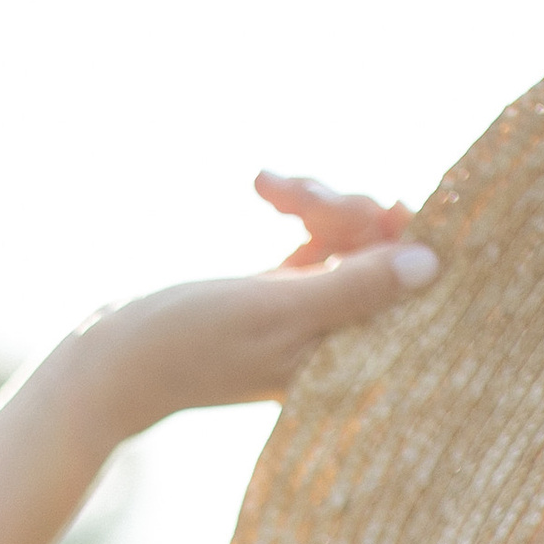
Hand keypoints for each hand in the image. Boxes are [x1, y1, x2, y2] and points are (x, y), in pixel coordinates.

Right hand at [74, 168, 437, 444]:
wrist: (112, 361)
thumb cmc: (188, 344)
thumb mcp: (276, 310)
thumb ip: (355, 288)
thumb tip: (431, 265)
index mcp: (351, 358)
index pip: (408, 284)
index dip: (395, 235)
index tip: (374, 205)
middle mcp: (340, 338)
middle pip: (381, 251)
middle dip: (341, 208)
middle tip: (285, 190)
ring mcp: (314, 314)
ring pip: (349, 235)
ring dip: (313, 198)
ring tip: (263, 182)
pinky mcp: (285, 293)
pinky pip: (320, 236)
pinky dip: (298, 207)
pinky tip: (262, 185)